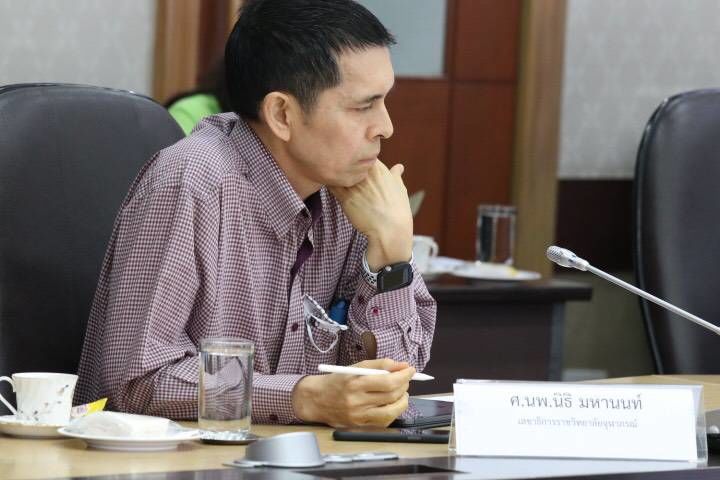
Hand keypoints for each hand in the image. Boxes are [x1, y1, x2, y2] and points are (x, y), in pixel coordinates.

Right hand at [292, 359, 414, 426]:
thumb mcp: (356, 367)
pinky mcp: (360, 426)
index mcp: (355, 382)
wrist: (316, 400)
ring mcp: (359, 416)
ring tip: (401, 392)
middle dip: (404, 385)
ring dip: (402, 400)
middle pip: (391, 395)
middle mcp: (357, 401)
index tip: (410, 369)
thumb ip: (380, 364)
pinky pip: (384, 421)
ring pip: (391, 411)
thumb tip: (402, 365)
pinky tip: (392, 404)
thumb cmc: (337, 381)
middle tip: (405, 379)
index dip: (403, 375)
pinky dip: (393, 411)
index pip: (387, 381)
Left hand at [330, 160, 412, 270]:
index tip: (352, 162)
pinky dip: (329, 184)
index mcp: (379, 168)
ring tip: (329, 174)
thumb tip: (399, 167)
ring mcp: (355, 186)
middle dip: (341, 162)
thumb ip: (396, 176)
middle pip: (347, 160)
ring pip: (338, 172)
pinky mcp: (345, 199)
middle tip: (336, 165)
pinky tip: (328, 184)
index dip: (355, 158)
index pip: (361, 154)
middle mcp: (366, 175)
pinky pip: (332, 186)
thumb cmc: (397, 210)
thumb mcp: (400, 189)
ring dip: (333, 172)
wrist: (390, 230)